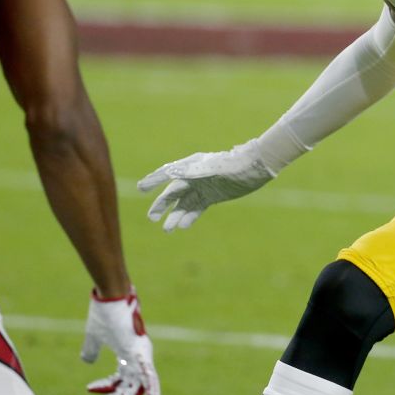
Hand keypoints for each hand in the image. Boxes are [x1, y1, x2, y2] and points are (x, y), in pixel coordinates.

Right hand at [81, 290, 160, 394]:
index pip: (119, 379)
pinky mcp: (143, 355)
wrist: (111, 296)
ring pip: (137, 390)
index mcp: (127, 355)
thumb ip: (91, 349)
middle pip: (128, 388)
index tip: (89, 389)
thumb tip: (87, 362)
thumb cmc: (105, 313)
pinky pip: (151, 382)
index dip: (105, 388)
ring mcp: (142, 357)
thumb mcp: (94, 336)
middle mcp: (138, 358)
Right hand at [137, 140, 274, 230]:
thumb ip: (191, 171)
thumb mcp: (210, 168)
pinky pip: (196, 208)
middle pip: (172, 193)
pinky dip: (189, 217)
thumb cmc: (232, 164)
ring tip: (167, 230)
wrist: (254, 168)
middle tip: (152, 218)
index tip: (140, 188)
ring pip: (183, 204)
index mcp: (190, 165)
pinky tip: (182, 226)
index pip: (167, 173)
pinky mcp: (211, 196)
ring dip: (174, 216)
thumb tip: (169, 172)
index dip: (153, 180)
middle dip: (161, 205)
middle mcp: (193, 177)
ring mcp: (202, 187)